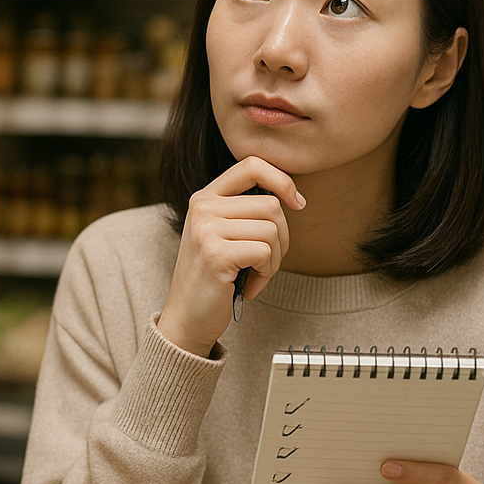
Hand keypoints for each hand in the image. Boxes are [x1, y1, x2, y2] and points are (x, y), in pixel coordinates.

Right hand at [157, 156, 304, 356]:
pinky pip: (264, 252)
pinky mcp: (215, 253)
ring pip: (272, 230)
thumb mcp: (223, 234)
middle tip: (265, 262)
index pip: (252, 165)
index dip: (282, 180)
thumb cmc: (213, 278)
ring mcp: (206, 229)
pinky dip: (266, 274)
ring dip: (274, 260)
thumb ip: (245, 211)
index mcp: (205, 198)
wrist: (187, 318)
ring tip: (255, 275)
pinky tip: (250, 286)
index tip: (296, 202)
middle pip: (271, 205)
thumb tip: (291, 197)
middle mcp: (202, 207)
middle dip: (281, 238)